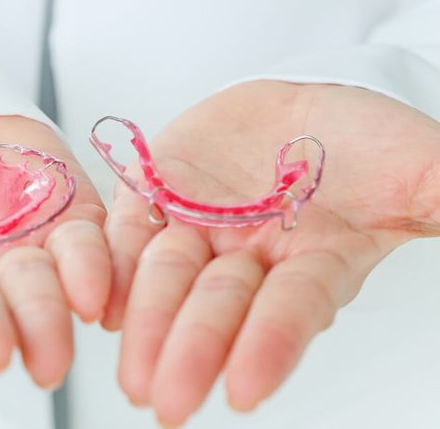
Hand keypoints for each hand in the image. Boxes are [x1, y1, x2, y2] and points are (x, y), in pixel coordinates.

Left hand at [103, 81, 439, 425]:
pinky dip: (112, 267)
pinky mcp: (156, 195)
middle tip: (165, 405)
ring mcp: (198, 228)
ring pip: (165, 278)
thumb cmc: (362, 141)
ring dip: (146, 322)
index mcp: (312, 262)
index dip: (269, 346)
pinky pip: (128, 234)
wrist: (299, 105)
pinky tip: (99, 306)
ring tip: (130, 372)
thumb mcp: (415, 166)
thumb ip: (434, 195)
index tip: (243, 393)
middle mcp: (248, 257)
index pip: (290, 310)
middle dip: (193, 351)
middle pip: (216, 305)